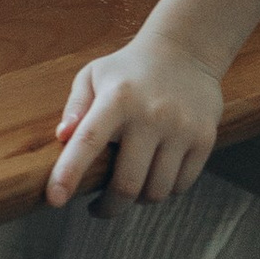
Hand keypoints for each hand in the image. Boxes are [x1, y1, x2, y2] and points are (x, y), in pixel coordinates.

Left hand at [48, 24, 225, 206]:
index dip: (69, 173)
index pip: (88, 141)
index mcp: (116, 98)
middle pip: (127, 184)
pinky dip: (164, 191)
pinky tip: (154, 178)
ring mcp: (180, 128)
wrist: (185, 51)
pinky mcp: (204, 138)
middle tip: (98, 208)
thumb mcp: (93, 75)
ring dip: (138, 201)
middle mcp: (150, 115)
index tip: (55, 200)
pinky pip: (181, 185)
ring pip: (156, 191)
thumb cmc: (129, 69)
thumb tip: (62, 137)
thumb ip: (75, 106)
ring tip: (128, 190)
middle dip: (108, 207)